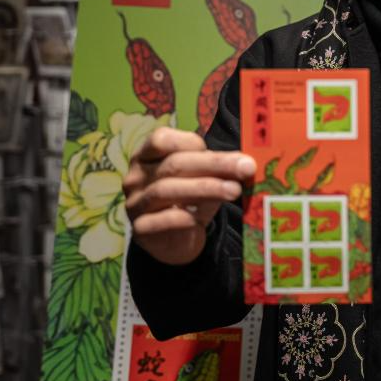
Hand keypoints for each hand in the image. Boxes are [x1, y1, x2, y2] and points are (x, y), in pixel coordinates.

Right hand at [123, 127, 254, 265]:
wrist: (173, 241)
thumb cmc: (188, 200)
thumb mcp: (202, 179)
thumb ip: (217, 168)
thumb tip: (245, 162)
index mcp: (147, 156)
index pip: (162, 140)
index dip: (193, 142)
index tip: (222, 150)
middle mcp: (136, 177)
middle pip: (173, 165)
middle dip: (214, 164)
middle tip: (245, 167)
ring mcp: (135, 203)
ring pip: (166, 190)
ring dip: (205, 188)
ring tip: (234, 190)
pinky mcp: (140, 229)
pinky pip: (161, 220)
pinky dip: (182, 217)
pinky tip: (201, 218)